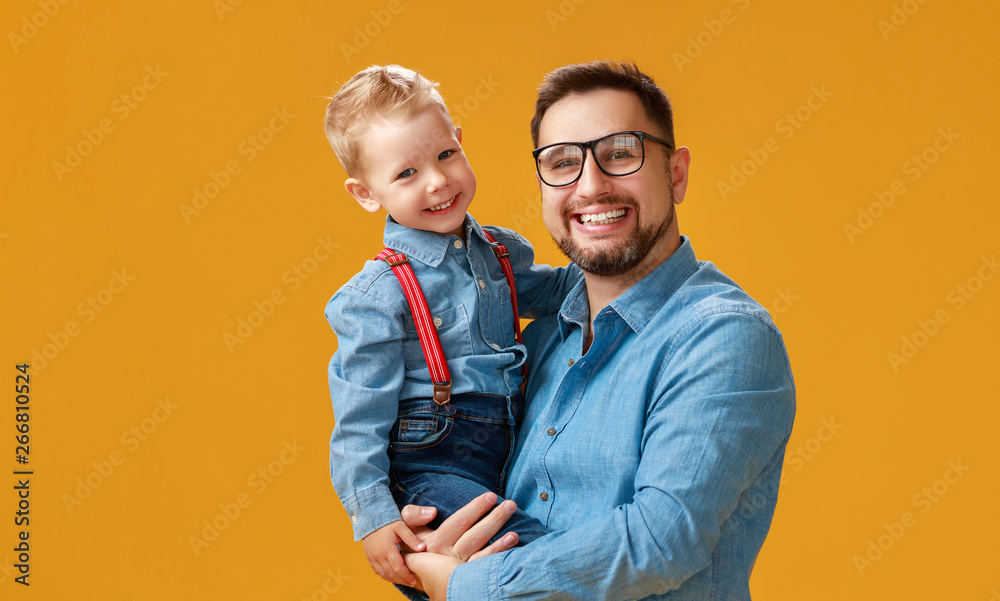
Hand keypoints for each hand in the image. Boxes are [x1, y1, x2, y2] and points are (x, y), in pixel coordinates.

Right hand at [361, 520, 426, 586]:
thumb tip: (423, 548)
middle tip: (411, 583)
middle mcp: (378, 555)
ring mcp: (372, 558)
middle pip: (391, 574)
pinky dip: (385, 576)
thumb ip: (411, 538)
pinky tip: (393, 576)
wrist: (371, 519)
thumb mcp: (401, 526)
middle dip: (402, 581)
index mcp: (387, 549)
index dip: (406, 576)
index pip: (398, 568)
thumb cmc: (388, 522)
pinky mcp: (369, 558)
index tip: (414, 580)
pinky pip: (377, 572)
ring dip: (394, 580)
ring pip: (383, 575)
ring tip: (404, 581)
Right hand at [399, 493, 520, 599]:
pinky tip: (510, 551)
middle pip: (475, 536)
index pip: (459, 522)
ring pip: (481, 555)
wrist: (413, 576)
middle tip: (510, 505)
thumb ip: (413, 515)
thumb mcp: (404, 528)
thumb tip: (432, 511)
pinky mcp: (466, 580)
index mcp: (436, 541)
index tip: (490, 496)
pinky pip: (483, 570)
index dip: (475, 508)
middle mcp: (448, 557)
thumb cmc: (411, 546)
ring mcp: (458, 570)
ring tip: (515, 532)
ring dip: (500, 544)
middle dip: (494, 519)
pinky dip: (497, 560)